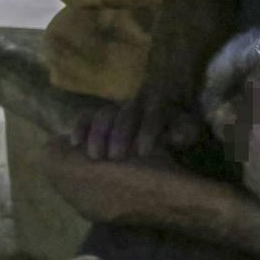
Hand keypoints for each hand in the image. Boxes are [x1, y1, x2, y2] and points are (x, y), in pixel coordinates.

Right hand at [73, 92, 203, 160]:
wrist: (154, 130)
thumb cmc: (171, 133)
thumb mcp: (183, 132)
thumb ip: (183, 132)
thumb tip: (177, 134)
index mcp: (158, 106)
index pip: (153, 114)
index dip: (148, 131)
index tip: (143, 152)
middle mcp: (135, 103)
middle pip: (125, 113)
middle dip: (120, 134)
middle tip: (116, 156)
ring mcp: (115, 109)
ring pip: (104, 114)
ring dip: (99, 134)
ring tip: (96, 156)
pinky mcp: (97, 117)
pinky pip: (85, 117)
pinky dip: (79, 128)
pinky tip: (75, 143)